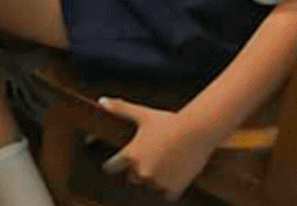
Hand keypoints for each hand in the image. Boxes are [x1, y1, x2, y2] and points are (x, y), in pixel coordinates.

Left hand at [101, 100, 219, 199]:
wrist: (195, 131)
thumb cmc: (167, 121)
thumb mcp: (142, 114)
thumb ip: (120, 109)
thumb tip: (101, 101)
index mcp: (131, 154)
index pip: (112, 166)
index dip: (113, 165)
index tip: (112, 165)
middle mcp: (142, 170)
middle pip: (133, 177)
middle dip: (139, 170)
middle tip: (151, 157)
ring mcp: (158, 182)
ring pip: (151, 186)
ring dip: (155, 180)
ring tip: (165, 163)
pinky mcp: (173, 189)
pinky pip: (167, 195)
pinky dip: (170, 188)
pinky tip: (174, 175)